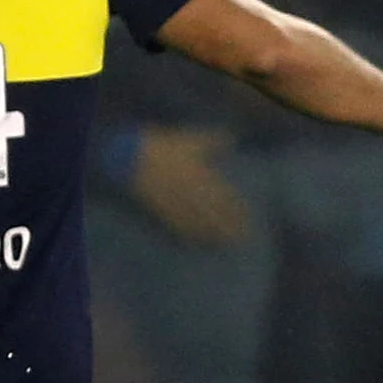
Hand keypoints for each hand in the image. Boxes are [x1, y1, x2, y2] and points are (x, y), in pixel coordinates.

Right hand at [129, 125, 249, 245]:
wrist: (135, 159)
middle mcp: (196, 196)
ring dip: (215, 236)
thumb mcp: (192, 140)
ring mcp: (181, 208)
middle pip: (218, 217)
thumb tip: (232, 138)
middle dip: (231, 228)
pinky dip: (193, 238)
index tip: (248, 217)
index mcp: (205, 178)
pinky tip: (199, 243)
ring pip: (202, 226)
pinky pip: (182, 230)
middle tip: (242, 238)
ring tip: (226, 244)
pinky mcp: (165, 215)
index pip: (227, 199)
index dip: (238, 211)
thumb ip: (213, 141)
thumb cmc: (166, 148)